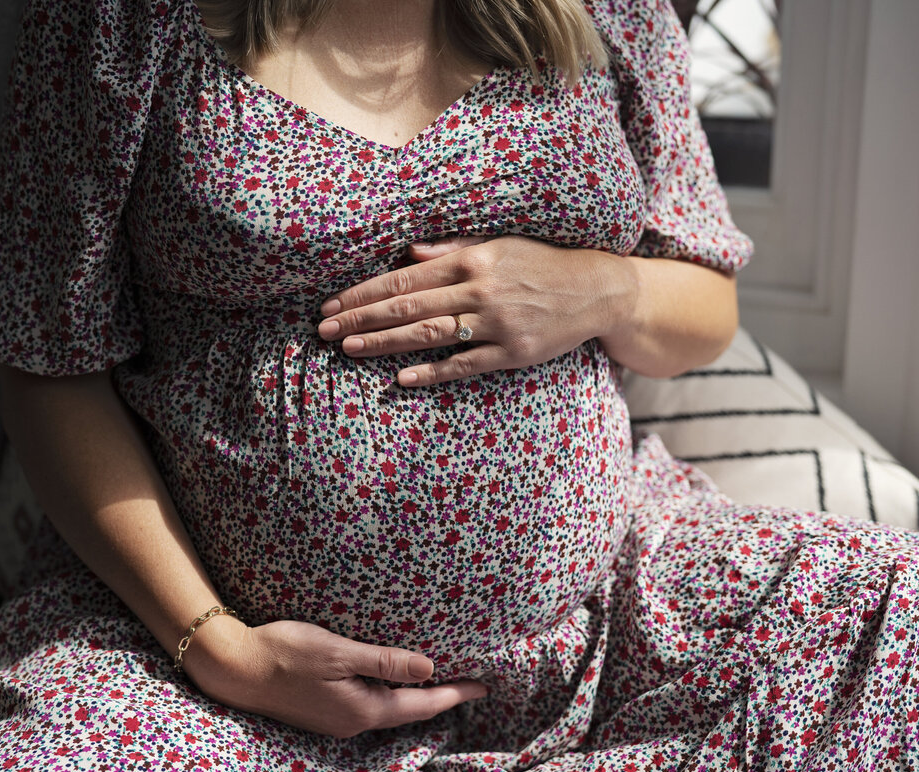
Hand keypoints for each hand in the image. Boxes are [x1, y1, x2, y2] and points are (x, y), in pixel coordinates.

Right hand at [181, 616, 488, 737]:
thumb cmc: (285, 652)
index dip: (455, 694)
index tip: (483, 685)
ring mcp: (337, 719)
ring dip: (417, 696)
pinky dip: (391, 693)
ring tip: (441, 680)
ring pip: (389, 709)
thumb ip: (385, 662)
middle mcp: (353, 722)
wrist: (235, 668)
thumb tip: (430, 669)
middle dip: (441, 697)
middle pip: (409, 711)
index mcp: (363, 710)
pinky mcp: (323, 710)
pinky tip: (394, 681)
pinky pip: (370, 704)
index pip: (422, 704)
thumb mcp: (340, 651)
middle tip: (470, 682)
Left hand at [316, 236, 636, 385]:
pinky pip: (465, 365)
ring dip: (384, 343)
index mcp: (472, 260)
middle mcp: (480, 290)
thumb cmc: (541, 264)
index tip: (333, 302)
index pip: (405, 277)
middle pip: (408, 306)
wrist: (595, 290)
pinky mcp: (512, 353)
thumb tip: (408, 252)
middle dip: (361, 318)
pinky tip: (402, 378)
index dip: (365, 292)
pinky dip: (433, 372)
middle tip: (324, 329)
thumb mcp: (499, 245)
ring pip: (429, 335)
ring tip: (347, 349)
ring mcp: (496, 324)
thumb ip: (453, 250)